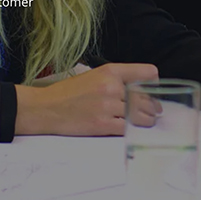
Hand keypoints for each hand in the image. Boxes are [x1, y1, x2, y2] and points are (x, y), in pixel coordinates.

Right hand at [15, 63, 158, 135]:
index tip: (153, 90)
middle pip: (146, 97)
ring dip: (146, 120)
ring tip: (147, 121)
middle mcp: (111, 86)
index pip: (147, 73)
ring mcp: (107, 106)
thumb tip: (141, 89)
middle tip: (154, 111)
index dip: (153, 83)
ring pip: (140, 114)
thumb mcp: (94, 75)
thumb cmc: (69, 93)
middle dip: (152, 106)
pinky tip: (132, 128)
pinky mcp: (102, 124)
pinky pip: (127, 128)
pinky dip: (133, 129)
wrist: (47, 108)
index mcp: (110, 71)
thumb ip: (117, 79)